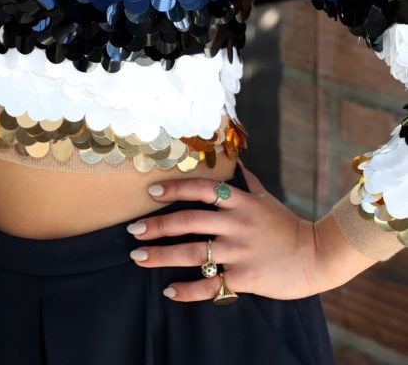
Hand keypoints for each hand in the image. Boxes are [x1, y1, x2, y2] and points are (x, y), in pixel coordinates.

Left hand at [126, 166, 369, 301]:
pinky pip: (212, 285)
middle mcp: (237, 224)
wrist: (316, 256)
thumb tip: (235, 160)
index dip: (175, 189)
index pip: (201, 190)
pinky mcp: (246, 278)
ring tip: (139, 257)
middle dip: (158, 225)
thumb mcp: (266, 198)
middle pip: (190, 222)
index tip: (151, 193)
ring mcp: (240, 252)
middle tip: (133, 230)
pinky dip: (189, 290)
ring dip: (163, 255)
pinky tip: (169, 291)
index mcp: (240, 202)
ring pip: (194, 253)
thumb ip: (247, 181)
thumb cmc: (287, 225)